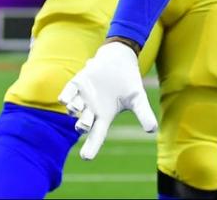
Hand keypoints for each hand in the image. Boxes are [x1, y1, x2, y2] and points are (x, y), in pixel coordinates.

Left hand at [58, 41, 157, 159]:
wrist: (120, 59)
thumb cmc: (128, 82)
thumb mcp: (138, 98)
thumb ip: (144, 114)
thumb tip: (153, 130)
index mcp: (104, 116)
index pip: (97, 135)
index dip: (91, 147)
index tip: (85, 158)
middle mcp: (90, 110)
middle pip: (83, 123)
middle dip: (83, 125)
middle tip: (85, 125)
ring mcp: (83, 96)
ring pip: (74, 108)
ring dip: (74, 109)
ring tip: (76, 108)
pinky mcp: (78, 83)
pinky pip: (68, 91)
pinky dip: (65, 96)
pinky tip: (64, 100)